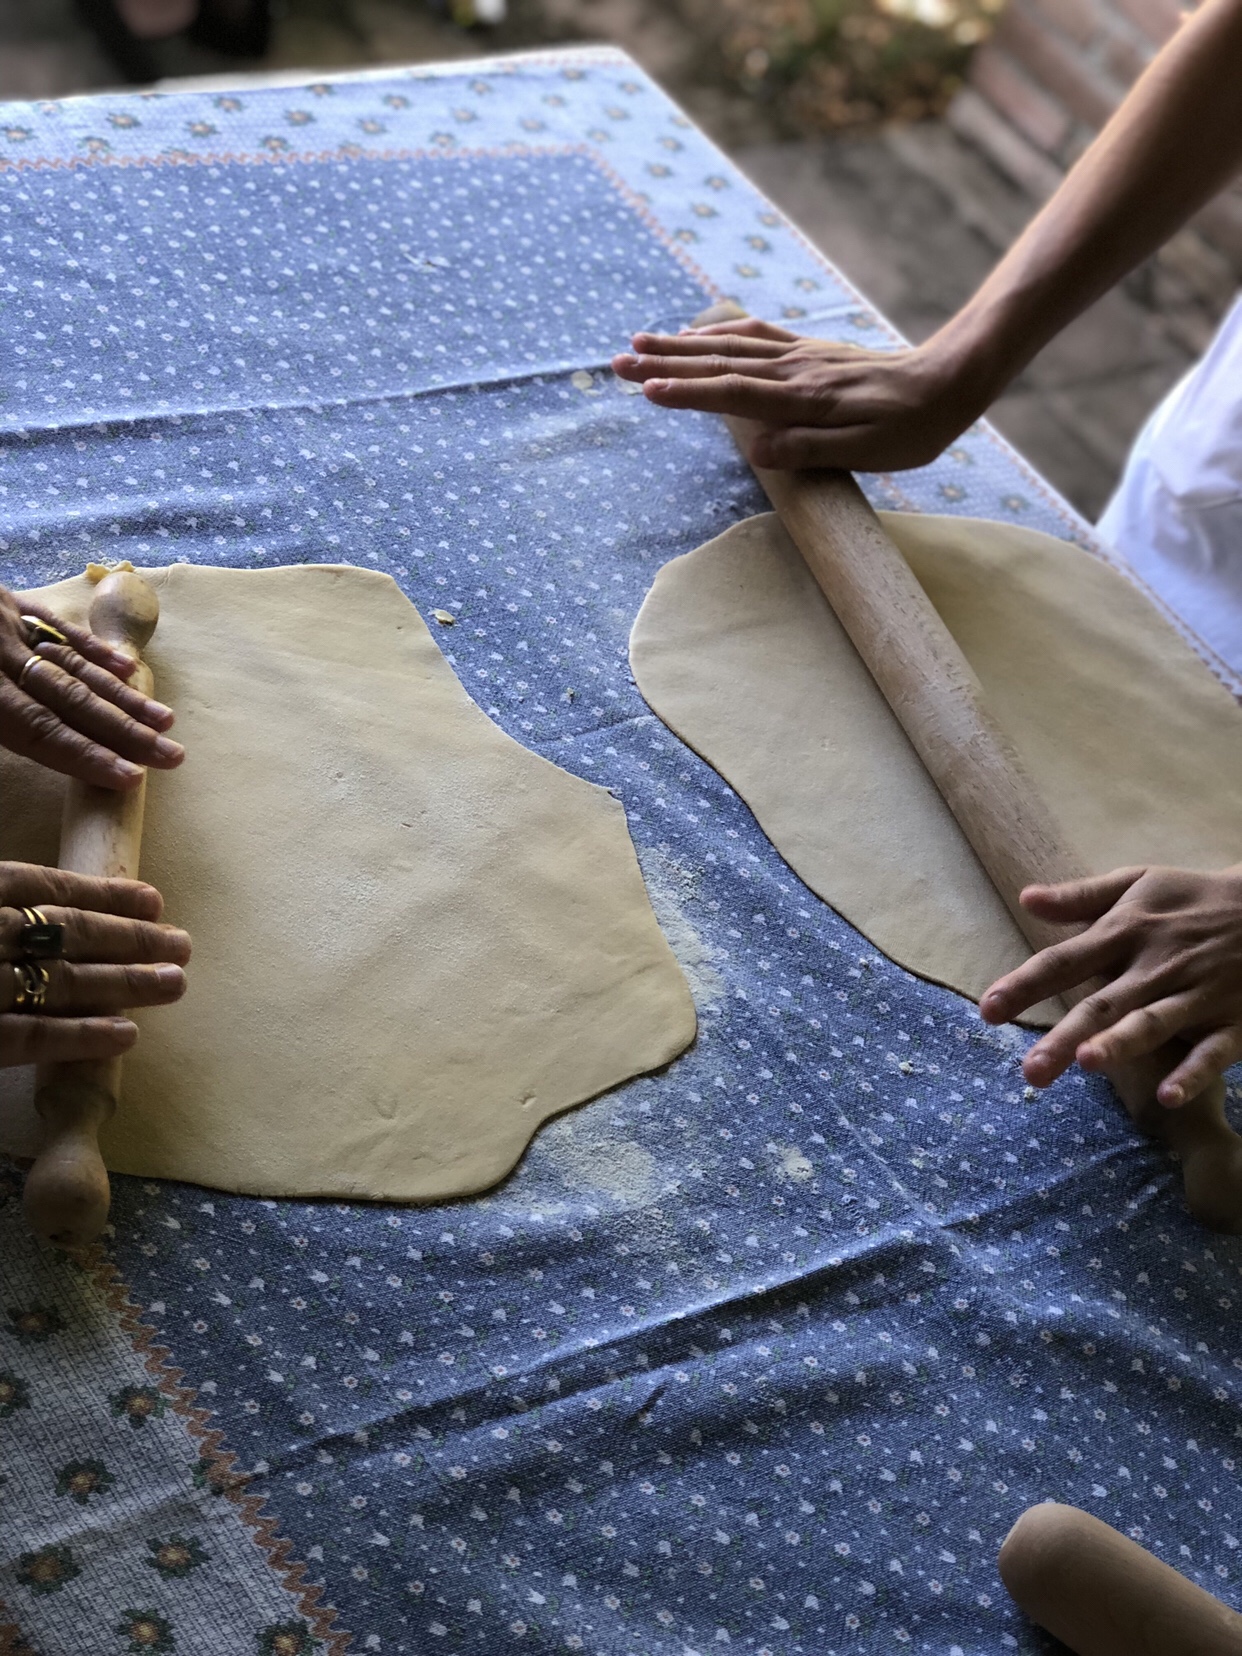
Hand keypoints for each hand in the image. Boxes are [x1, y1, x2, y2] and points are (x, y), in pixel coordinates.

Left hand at [0, 586, 183, 789]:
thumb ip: (0, 722)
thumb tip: (43, 741)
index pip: (42, 731)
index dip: (88, 757)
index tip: (133, 777)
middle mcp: (1, 659)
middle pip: (73, 701)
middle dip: (125, 731)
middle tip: (171, 756)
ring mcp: (9, 626)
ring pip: (75, 666)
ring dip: (123, 696)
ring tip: (165, 721)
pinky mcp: (12, 603)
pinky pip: (59, 627)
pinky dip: (95, 650)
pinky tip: (129, 670)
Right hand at [0, 861, 190, 1067]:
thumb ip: (8, 913)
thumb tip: (50, 922)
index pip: (43, 887)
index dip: (102, 894)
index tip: (153, 902)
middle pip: (67, 931)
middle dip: (131, 938)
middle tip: (182, 946)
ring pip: (62, 980)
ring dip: (125, 982)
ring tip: (176, 984)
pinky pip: (30, 1036)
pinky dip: (79, 1035)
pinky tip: (127, 1036)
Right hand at [612, 319, 989, 470]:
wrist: (951, 381)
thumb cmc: (912, 430)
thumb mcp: (869, 453)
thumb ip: (811, 449)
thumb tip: (757, 450)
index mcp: (804, 400)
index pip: (734, 395)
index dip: (688, 394)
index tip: (646, 392)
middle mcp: (795, 372)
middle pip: (718, 365)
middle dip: (665, 365)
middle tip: (616, 364)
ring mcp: (801, 357)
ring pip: (729, 347)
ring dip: (681, 346)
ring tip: (639, 343)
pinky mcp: (810, 352)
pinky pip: (754, 337)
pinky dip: (719, 336)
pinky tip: (698, 336)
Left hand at [980, 865, 1241, 1106]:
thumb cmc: (1193, 899)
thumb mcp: (1136, 883)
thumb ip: (1080, 897)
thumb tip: (1025, 897)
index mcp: (1125, 931)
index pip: (1064, 961)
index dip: (1026, 985)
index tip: (987, 1011)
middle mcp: (1155, 965)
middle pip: (1102, 1004)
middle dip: (1064, 1037)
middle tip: (1030, 1072)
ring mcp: (1195, 994)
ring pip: (1152, 1024)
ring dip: (1121, 1044)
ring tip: (1087, 1064)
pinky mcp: (1232, 1021)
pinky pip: (1211, 1051)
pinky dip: (1191, 1073)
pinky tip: (1167, 1096)